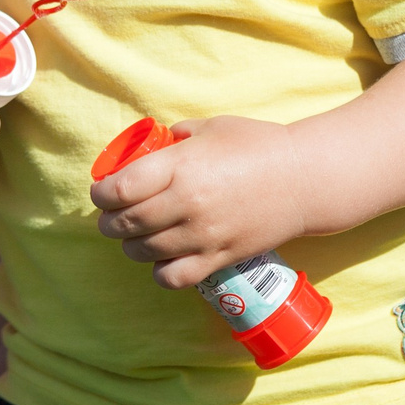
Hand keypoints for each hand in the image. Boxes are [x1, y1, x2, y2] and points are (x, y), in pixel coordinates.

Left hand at [88, 115, 307, 288]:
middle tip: (112, 215)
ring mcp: (202, 235)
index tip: (101, 192)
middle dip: (109, 222)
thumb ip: (176, 136)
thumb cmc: (258, 145)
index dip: (100, 194)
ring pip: (143, 252)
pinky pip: (173, 277)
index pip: (119, 190)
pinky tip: (162, 257)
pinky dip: (159, 271)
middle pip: (124, 224)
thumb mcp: (211, 127)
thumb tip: (151, 146)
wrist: (304, 179)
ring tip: (136, 235)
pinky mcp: (218, 258)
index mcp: (181, 166)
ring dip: (130, 245)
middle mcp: (187, 203)